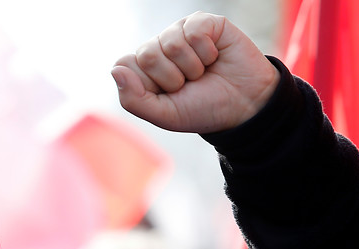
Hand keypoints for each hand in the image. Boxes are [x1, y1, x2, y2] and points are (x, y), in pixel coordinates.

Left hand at [111, 12, 278, 133]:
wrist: (243, 106)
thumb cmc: (201, 109)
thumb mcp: (163, 115)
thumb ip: (133, 99)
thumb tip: (116, 70)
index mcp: (142, 68)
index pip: (124, 65)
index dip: (146, 85)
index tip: (167, 95)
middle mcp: (158, 46)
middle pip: (146, 54)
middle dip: (171, 79)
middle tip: (188, 84)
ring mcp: (179, 32)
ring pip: (171, 44)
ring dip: (192, 68)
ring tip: (203, 72)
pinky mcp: (203, 22)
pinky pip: (194, 31)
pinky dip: (207, 52)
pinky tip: (214, 57)